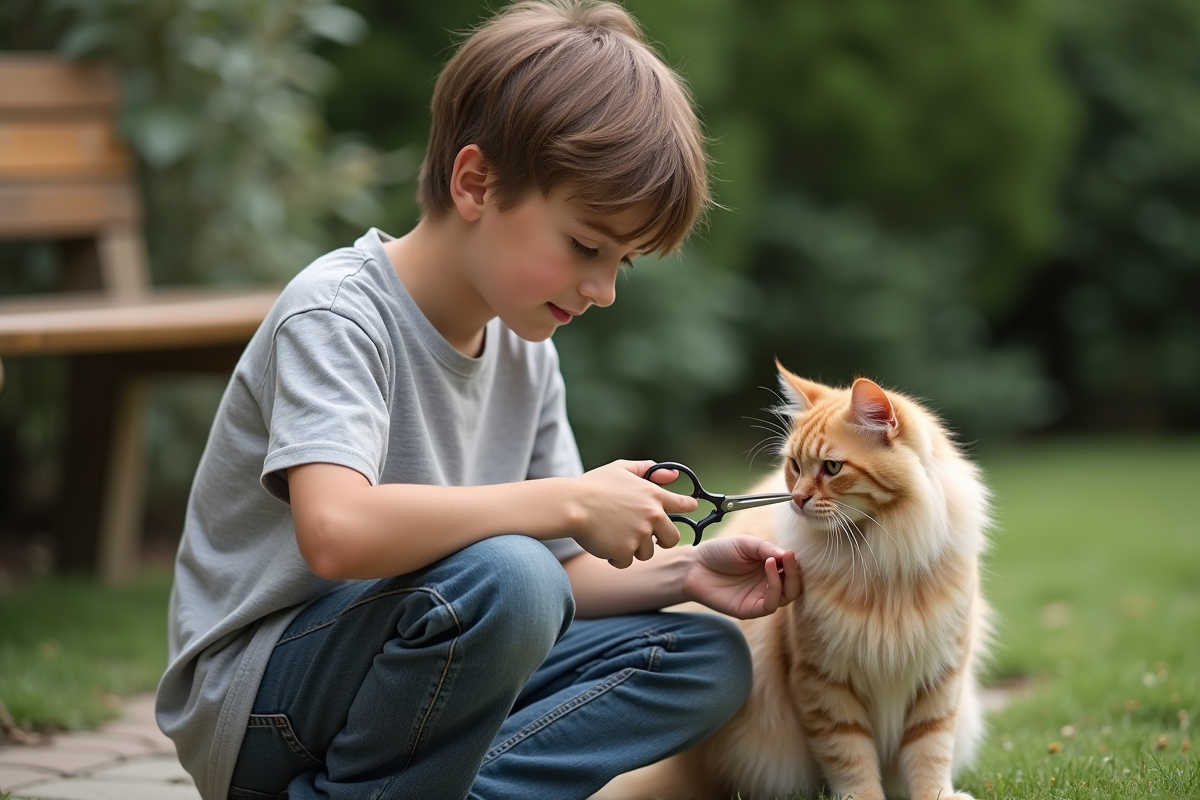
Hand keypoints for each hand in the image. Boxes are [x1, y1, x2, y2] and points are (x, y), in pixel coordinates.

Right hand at [569, 460, 697, 568]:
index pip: (684, 504)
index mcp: (653, 495)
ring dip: (633, 548)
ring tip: (614, 534)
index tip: (690, 509)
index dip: (688, 507)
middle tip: (645, 536)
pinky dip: (616, 557)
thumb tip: (673, 475)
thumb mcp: (620, 469)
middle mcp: (652, 516)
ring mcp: (640, 535)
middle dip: (661, 540)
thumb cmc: (593, 486)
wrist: (571, 505)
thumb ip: (648, 470)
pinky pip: (626, 562)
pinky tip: (604, 543)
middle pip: (673, 538)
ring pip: (647, 552)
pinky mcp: (625, 551)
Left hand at [682, 535, 801, 618]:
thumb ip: (766, 548)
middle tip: (789, 557)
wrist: (695, 565)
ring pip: (787, 596)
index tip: (791, 551)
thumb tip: (788, 555)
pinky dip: (774, 589)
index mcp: (770, 568)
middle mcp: (768, 584)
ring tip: (776, 560)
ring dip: (788, 579)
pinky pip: (770, 605)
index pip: (793, 570)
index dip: (795, 562)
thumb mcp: (745, 543)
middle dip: (795, 572)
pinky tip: (768, 568)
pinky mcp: (750, 609)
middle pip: (794, 585)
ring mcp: (760, 597)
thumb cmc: (720, 552)